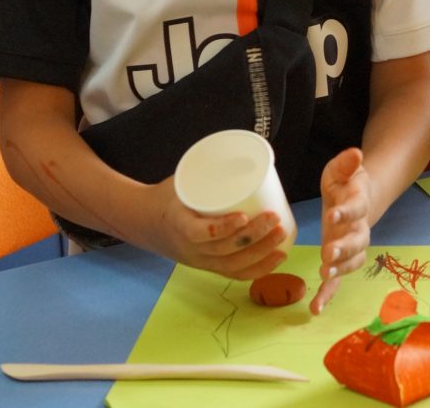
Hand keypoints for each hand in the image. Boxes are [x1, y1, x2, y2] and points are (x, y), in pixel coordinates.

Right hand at [143, 177, 287, 279]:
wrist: (147, 223)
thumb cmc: (171, 197)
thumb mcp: (182, 181)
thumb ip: (210, 171)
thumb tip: (251, 155)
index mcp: (178, 224)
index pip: (199, 233)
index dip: (223, 228)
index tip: (244, 215)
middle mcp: (189, 248)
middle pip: (224, 250)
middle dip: (254, 236)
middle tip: (274, 217)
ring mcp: (200, 261)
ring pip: (233, 264)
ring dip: (262, 252)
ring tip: (281, 234)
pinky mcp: (209, 266)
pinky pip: (235, 274)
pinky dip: (259, 268)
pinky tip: (278, 257)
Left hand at [311, 148, 374, 313]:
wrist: (358, 200)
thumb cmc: (345, 184)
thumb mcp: (342, 170)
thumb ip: (347, 164)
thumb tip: (355, 153)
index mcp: (358, 203)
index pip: (355, 207)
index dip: (346, 211)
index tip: (334, 213)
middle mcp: (358, 228)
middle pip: (356, 240)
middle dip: (343, 247)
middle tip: (328, 252)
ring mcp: (351, 247)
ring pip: (351, 261)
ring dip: (339, 269)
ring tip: (324, 275)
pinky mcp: (340, 260)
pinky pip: (338, 280)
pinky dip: (328, 295)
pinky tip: (315, 309)